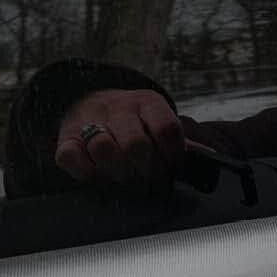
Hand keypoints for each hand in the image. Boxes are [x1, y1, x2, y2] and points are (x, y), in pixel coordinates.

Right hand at [54, 89, 185, 191]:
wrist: (89, 99)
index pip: (167, 128)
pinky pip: (70, 156)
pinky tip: (97, 173)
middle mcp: (119, 108)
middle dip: (146, 169)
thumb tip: (210, 156)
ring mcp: (90, 121)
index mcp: (147, 103)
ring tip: (123, 176)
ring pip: (103, 147)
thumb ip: (179, 141)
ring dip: (116, 171)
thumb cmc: (132, 121)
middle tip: (147, 177)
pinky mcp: (65, 136)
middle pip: (136, 144)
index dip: (174, 155)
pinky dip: (84, 171)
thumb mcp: (156, 120)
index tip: (173, 167)